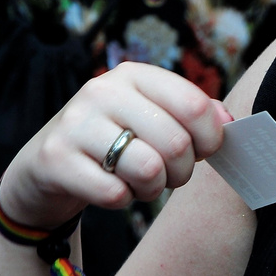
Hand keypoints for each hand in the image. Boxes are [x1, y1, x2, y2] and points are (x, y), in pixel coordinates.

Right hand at [0, 61, 230, 228]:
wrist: (47, 166)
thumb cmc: (113, 141)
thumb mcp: (149, 117)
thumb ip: (191, 115)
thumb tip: (229, 123)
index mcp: (134, 74)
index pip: (194, 105)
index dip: (210, 138)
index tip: (204, 152)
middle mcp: (102, 91)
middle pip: (176, 142)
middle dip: (181, 172)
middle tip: (168, 176)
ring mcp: (76, 123)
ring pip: (148, 169)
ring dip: (152, 189)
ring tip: (140, 183)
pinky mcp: (56, 159)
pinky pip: (115, 194)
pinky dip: (122, 200)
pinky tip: (110, 188)